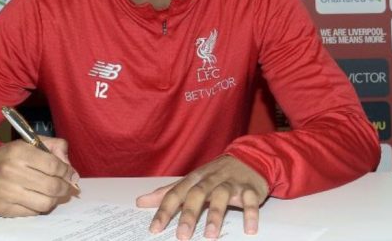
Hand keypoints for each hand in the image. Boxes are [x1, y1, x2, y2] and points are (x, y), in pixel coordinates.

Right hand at [0, 136, 78, 216]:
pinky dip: (40, 207)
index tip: (71, 174)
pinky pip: (32, 213)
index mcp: (19, 151)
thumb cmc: (10, 157)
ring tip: (55, 194)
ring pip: (44, 203)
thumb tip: (70, 168)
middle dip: (65, 188)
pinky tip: (38, 198)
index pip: (53, 165)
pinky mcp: (3, 208)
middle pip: (51, 186)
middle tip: (68, 187)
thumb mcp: (30, 142)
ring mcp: (6, 192)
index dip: (67, 171)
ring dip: (55, 200)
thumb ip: (54, 147)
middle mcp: (11, 171)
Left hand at [136, 156, 268, 239]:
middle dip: (189, 214)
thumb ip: (168, 192)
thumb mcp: (191, 181)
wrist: (248, 158)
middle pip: (197, 194)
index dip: (165, 210)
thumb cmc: (215, 174)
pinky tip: (249, 229)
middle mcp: (211, 179)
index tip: (155, 229)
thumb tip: (141, 201)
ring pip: (222, 195)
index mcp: (195, 178)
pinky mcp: (250, 188)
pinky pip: (250, 200)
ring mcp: (231, 182)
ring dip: (216, 214)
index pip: (176, 193)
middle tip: (181, 236)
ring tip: (210, 235)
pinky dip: (250, 213)